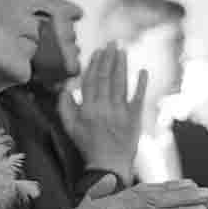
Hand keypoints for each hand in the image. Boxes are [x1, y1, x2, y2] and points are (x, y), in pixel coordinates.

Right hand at [58, 42, 147, 183]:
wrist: (109, 165)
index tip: (98, 51)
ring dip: (122, 65)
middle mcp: (105, 108)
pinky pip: (138, 97)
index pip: (91, 81)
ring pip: (121, 84)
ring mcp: (121, 113)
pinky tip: (143, 71)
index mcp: (88, 109)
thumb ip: (65, 106)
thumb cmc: (88, 145)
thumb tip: (65, 88)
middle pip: (107, 78)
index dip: (95, 64)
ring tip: (122, 50)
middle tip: (112, 43)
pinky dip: (141, 84)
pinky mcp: (135, 118)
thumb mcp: (70, 128)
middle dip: (109, 59)